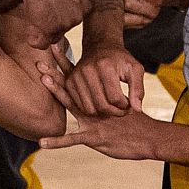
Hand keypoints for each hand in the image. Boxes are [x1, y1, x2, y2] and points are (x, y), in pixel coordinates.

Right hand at [0, 0, 90, 47]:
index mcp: (85, 6)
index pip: (73, 19)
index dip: (60, 15)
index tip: (51, 7)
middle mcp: (78, 17)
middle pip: (62, 29)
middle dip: (51, 23)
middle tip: (40, 9)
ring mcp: (64, 24)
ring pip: (51, 36)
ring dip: (41, 29)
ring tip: (34, 13)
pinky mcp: (49, 29)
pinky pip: (39, 42)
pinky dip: (32, 37)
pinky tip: (29, 26)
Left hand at [38, 67, 159, 160]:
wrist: (149, 137)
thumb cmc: (134, 122)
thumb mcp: (120, 107)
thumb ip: (110, 96)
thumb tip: (101, 85)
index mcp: (98, 96)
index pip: (78, 76)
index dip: (65, 63)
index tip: (54, 46)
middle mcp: (92, 105)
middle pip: (70, 86)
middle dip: (54, 74)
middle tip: (39, 60)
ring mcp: (92, 120)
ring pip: (70, 103)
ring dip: (57, 91)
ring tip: (42, 79)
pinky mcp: (93, 137)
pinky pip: (71, 140)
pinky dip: (57, 141)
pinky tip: (42, 142)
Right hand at [62, 40, 145, 116]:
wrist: (99, 47)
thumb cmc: (119, 59)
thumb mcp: (135, 69)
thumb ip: (138, 89)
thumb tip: (137, 109)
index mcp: (105, 66)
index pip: (115, 98)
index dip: (126, 106)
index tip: (130, 104)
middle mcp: (88, 70)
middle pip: (102, 106)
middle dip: (116, 112)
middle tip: (123, 109)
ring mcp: (76, 77)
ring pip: (90, 109)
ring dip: (103, 113)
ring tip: (112, 106)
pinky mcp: (69, 82)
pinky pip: (80, 107)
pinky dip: (92, 110)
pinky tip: (101, 102)